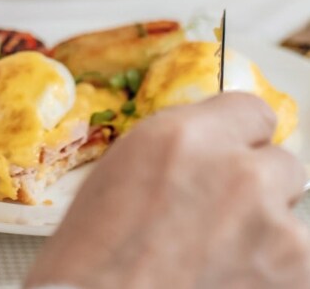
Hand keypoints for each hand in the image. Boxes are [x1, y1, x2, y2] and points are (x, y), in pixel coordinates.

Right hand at [25, 93, 309, 288]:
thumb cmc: (93, 261)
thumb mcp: (123, 172)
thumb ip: (181, 149)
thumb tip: (211, 148)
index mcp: (188, 137)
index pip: (252, 111)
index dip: (240, 138)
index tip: (233, 156)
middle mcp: (239, 174)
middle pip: (282, 164)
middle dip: (259, 188)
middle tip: (222, 220)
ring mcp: (276, 233)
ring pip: (293, 224)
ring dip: (267, 241)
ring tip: (219, 267)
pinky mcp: (296, 280)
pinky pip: (298, 268)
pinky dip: (272, 279)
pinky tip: (230, 286)